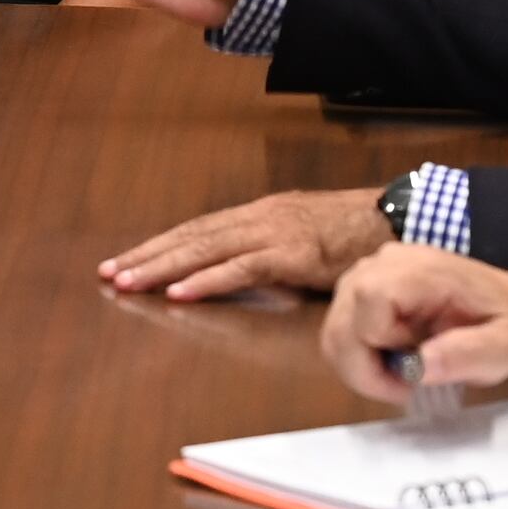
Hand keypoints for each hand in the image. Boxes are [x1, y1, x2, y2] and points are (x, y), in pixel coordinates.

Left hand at [100, 186, 391, 301]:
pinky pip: (241, 268)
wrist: (398, 219)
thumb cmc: (356, 234)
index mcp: (260, 215)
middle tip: (109, 274)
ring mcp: (274, 232)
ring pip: (206, 249)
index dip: (160, 245)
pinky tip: (179, 293)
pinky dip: (207, 280)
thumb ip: (273, 254)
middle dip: (147, 256)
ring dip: (163, 267)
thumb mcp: (305, 241)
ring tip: (128, 283)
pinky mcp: (292, 253)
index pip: (198, 229)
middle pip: (192, 236)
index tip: (126, 261)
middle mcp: (260, 218)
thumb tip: (245, 274)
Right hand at [316, 242, 507, 407]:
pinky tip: (389, 362)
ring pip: (332, 332)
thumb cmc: (504, 328)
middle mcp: (381, 264)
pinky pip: (337, 331)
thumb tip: (418, 367)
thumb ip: (467, 355)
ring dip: (359, 367)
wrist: (504, 310)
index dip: (384, 345)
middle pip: (341, 322)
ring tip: (400, 374)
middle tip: (405, 387)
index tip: (416, 370)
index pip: (370, 299)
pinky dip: (356, 358)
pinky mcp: (356, 290)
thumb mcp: (502, 349)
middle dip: (365, 369)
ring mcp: (363, 274)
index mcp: (420, 269)